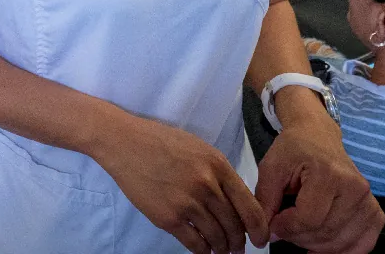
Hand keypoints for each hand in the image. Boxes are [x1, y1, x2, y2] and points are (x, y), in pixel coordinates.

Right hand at [99, 114, 267, 253]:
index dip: (259, 229)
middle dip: (239, 242)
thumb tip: (234, 202)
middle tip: (238, 248)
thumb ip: (218, 173)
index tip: (260, 239)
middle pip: (234, 226)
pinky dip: (203, 251)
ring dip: (222, 248)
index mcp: (218, 166)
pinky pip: (194, 243)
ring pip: (216, 237)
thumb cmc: (161, 141)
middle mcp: (207, 186)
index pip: (249, 207)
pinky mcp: (168, 217)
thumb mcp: (199, 149)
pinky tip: (204, 250)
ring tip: (222, 251)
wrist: (124, 143)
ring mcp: (187, 203)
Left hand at [257, 117, 382, 253]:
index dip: (286, 228)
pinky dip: (342, 252)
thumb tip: (265, 235)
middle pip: (325, 233)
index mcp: (330, 174)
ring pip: (341, 243)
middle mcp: (356, 188)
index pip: (308, 219)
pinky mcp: (375, 213)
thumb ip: (265, 201)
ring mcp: (369, 202)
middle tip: (284, 225)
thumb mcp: (271, 168)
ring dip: (315, 245)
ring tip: (300, 231)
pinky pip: (364, 245)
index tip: (273, 223)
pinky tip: (322, 247)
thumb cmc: (294, 150)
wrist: (319, 137)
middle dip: (298, 237)